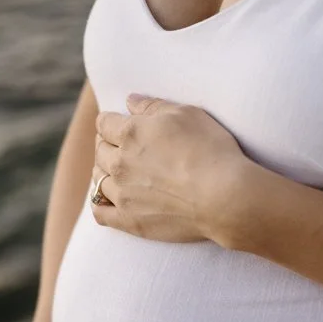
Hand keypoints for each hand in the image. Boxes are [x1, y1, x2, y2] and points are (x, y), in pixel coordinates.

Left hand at [90, 93, 247, 243]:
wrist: (224, 197)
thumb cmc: (210, 150)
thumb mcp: (187, 114)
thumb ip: (153, 106)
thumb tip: (130, 101)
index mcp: (131, 133)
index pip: (104, 123)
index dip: (111, 122)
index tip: (119, 125)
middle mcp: (120, 162)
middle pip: (100, 150)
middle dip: (107, 145)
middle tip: (120, 147)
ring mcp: (122, 193)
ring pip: (98, 180)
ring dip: (104, 172)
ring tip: (118, 173)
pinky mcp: (129, 220)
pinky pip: (100, 213)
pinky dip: (100, 204)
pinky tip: (110, 200)